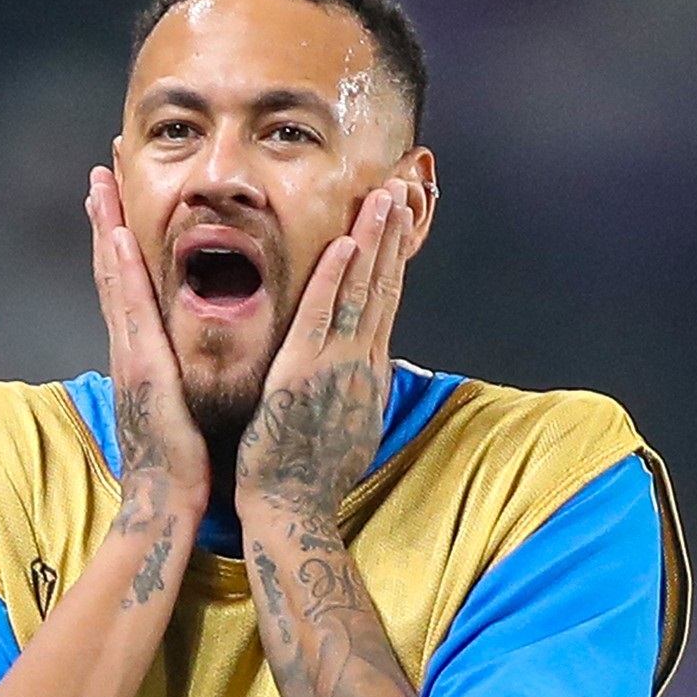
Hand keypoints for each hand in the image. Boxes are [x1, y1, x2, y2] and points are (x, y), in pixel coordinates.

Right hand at [87, 166, 210, 527]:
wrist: (165, 501)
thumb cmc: (182, 460)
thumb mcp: (181, 401)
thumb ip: (179, 370)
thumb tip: (185, 350)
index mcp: (143, 351)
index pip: (129, 281)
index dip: (121, 235)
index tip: (118, 194)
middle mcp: (129, 344)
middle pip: (114, 266)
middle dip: (107, 215)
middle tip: (102, 166)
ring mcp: (129, 354)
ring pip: (115, 278)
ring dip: (107, 228)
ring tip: (101, 181)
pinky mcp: (140, 368)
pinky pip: (131, 310)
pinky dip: (122, 272)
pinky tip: (120, 237)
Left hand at [234, 178, 411, 524]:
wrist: (292, 509)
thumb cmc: (309, 474)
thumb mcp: (345, 424)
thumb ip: (354, 388)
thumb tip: (365, 370)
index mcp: (368, 371)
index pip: (386, 301)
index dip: (394, 256)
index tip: (401, 219)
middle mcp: (362, 362)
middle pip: (385, 285)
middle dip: (394, 234)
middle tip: (404, 186)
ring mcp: (338, 365)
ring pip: (363, 291)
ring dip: (374, 240)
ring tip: (385, 195)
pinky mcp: (305, 373)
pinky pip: (322, 317)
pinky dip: (335, 279)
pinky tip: (344, 243)